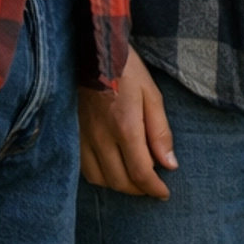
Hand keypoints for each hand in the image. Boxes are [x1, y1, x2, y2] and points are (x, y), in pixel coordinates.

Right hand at [78, 47, 177, 197]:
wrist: (91, 50)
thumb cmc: (125, 70)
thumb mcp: (152, 94)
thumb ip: (160, 132)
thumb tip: (169, 164)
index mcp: (125, 127)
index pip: (140, 172)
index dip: (154, 189)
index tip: (164, 193)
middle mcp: (101, 138)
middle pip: (121, 181)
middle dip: (140, 190)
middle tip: (153, 186)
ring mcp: (84, 138)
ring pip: (101, 179)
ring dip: (120, 185)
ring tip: (134, 179)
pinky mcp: (73, 135)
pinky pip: (85, 169)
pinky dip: (101, 176)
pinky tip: (113, 168)